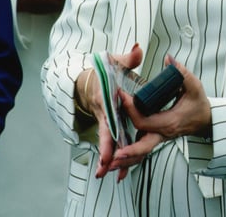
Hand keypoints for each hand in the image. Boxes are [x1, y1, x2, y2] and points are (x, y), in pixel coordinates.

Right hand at [90, 44, 144, 180]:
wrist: (87, 79)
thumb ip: (128, 58)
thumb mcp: (113, 62)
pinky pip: (111, 142)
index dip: (107, 131)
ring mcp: (105, 121)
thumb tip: (138, 49)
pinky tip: (114, 170)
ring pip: (107, 142)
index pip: (106, 117)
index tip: (108, 144)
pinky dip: (112, 155)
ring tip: (106, 175)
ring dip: (107, 159)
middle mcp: (103, 113)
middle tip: (104, 169)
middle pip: (104, 135)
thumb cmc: (102, 71)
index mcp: (105, 100)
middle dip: (104, 153)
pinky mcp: (109, 125)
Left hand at [109, 56, 210, 173]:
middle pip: (141, 146)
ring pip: (140, 153)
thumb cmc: (199, 103)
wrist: (206, 120)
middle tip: (113, 156)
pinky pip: (141, 149)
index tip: (121, 96)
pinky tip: (117, 160)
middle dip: (127, 152)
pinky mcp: (155, 138)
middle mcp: (162, 134)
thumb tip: (168, 58)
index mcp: (170, 122)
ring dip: (125, 160)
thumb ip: (181, 72)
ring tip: (108, 166)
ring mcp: (158, 138)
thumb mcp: (194, 86)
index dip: (130, 109)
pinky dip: (130, 156)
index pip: (144, 120)